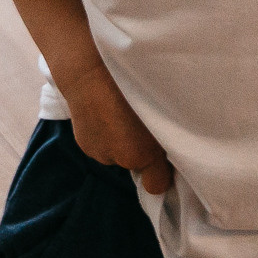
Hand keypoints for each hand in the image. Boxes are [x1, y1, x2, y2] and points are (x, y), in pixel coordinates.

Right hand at [56, 59, 174, 193]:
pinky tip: (105, 112)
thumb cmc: (129, 84)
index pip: (156, 185)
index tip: (165, 156)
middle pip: (135, 165)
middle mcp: (117, 160)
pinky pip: (101, 145)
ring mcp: (97, 153)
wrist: (89, 72)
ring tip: (120, 112)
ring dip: (120, 141)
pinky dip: (105, 134)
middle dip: (139, 149)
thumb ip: (168, 134)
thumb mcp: (160, 107)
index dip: (162, 172)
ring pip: (116, 154)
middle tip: (141, 121)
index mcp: (139, 154)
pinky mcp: (83, 144)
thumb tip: (174, 147)